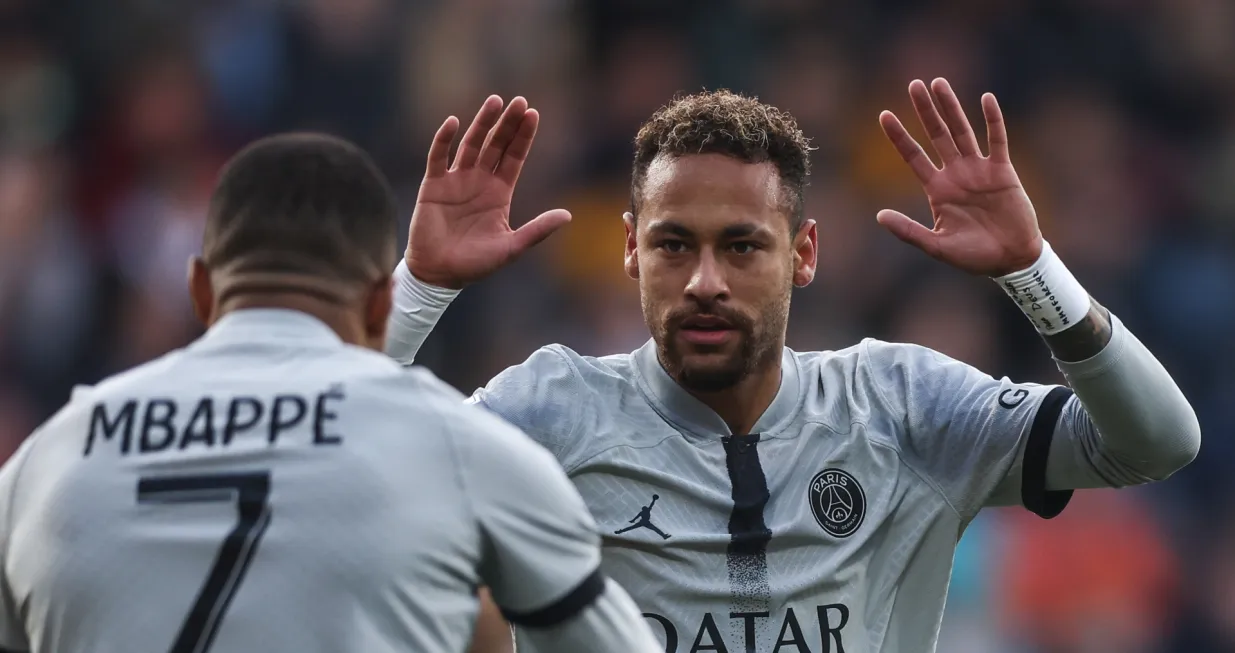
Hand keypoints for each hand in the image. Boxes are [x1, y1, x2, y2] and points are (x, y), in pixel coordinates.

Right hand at [407, 95, 571, 288]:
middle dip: (507, 123)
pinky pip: (438, 157)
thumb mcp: (512, 246)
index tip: (533, 114)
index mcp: (499, 193)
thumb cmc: (476, 264)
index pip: (514, 157)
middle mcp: (479, 181)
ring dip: (482, 123)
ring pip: (471, 144)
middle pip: (496, 144)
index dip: (523, 136)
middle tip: (519, 101)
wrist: (439, 274)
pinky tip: (454, 123)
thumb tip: (568, 216)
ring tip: (494, 102)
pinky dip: (444, 140)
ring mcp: (456, 180)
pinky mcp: (434, 185)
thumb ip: (537, 230)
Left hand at [877, 78, 1042, 276]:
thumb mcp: (936, 245)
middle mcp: (956, 174)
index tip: (883, 115)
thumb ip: (908, 230)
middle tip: (913, 84)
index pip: (913, 156)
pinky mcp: (1003, 171)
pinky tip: (985, 99)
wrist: (1010, 260)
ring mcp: (979, 170)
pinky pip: (997, 141)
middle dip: (925, 111)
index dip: (899, 136)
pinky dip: (992, 120)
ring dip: (951, 107)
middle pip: (936, 135)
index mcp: (937, 189)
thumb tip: (879, 216)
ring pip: (962, 131)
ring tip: (939, 83)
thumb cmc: (973, 256)